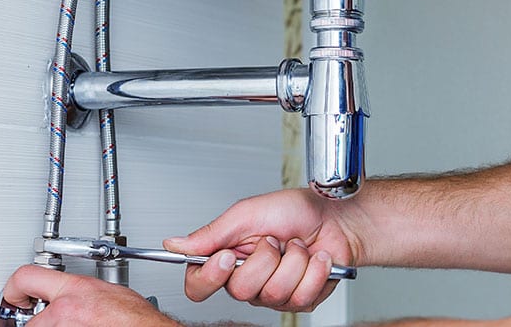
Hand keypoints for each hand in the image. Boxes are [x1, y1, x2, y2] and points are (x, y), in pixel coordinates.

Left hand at [3, 265, 178, 325]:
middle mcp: (64, 311)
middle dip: (41, 322)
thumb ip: (82, 291)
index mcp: (75, 290)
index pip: (26, 277)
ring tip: (81, 326)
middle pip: (31, 319)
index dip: (15, 289)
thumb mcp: (108, 291)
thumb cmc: (137, 319)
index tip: (15, 296)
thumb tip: (70, 295)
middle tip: (56, 321)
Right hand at [163, 188, 357, 311]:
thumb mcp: (247, 213)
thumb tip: (174, 244)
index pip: (198, 285)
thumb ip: (211, 233)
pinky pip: (302, 296)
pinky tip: (316, 258)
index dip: (210, 277)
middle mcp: (248, 279)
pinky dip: (315, 270)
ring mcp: (274, 293)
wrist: (336, 217)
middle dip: (265, 259)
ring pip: (274, 293)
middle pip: (240, 290)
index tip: (228, 257)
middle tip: (275, 240)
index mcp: (228, 257)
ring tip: (298, 245)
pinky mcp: (301, 300)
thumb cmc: (295, 210)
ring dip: (294, 261)